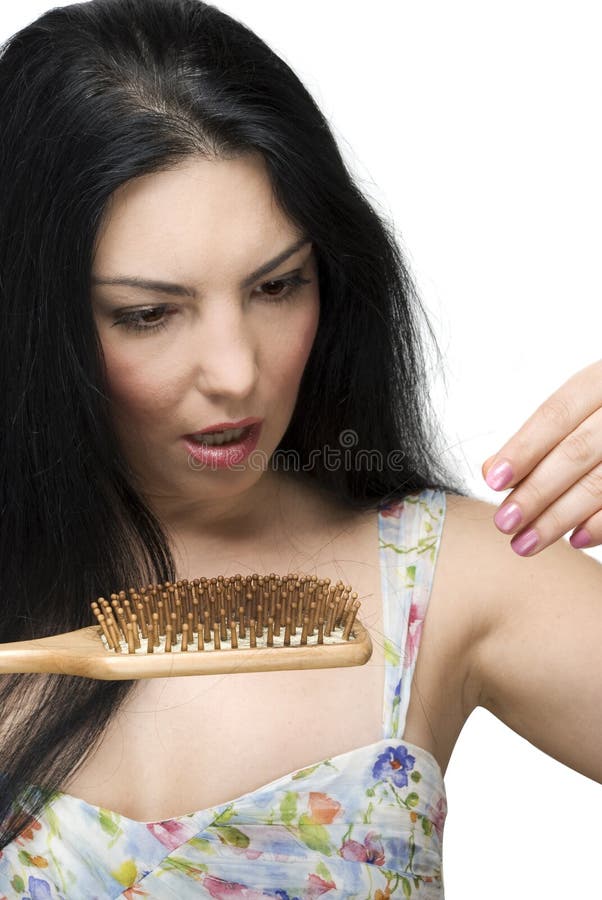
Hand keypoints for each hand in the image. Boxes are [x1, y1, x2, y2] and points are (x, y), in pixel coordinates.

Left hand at [481, 359, 601, 555]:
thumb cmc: (599, 417)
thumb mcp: (576, 410)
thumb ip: (537, 438)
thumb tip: (491, 470)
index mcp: (600, 381)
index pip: (556, 415)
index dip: (524, 448)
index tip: (493, 481)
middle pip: (576, 453)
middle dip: (535, 492)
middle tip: (504, 522)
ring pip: (600, 483)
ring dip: (559, 518)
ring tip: (525, 542)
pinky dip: (600, 525)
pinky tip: (574, 540)